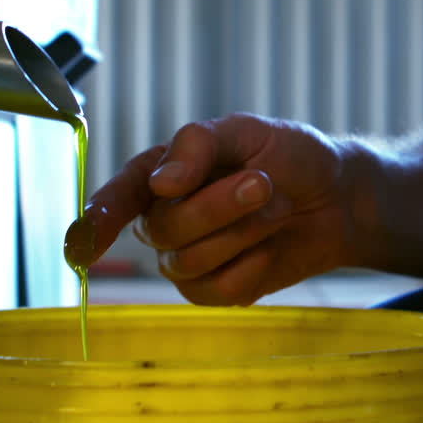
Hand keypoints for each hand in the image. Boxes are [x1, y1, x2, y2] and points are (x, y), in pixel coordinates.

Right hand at [64, 113, 351, 304]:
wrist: (337, 197)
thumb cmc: (288, 156)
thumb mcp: (246, 131)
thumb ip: (198, 145)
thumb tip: (160, 182)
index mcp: (158, 175)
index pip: (115, 200)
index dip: (95, 221)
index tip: (84, 244)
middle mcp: (164, 219)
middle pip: (164, 230)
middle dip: (217, 207)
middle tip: (262, 184)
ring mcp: (188, 259)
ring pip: (191, 262)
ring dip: (241, 232)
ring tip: (274, 207)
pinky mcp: (217, 290)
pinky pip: (220, 292)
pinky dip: (253, 268)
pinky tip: (271, 249)